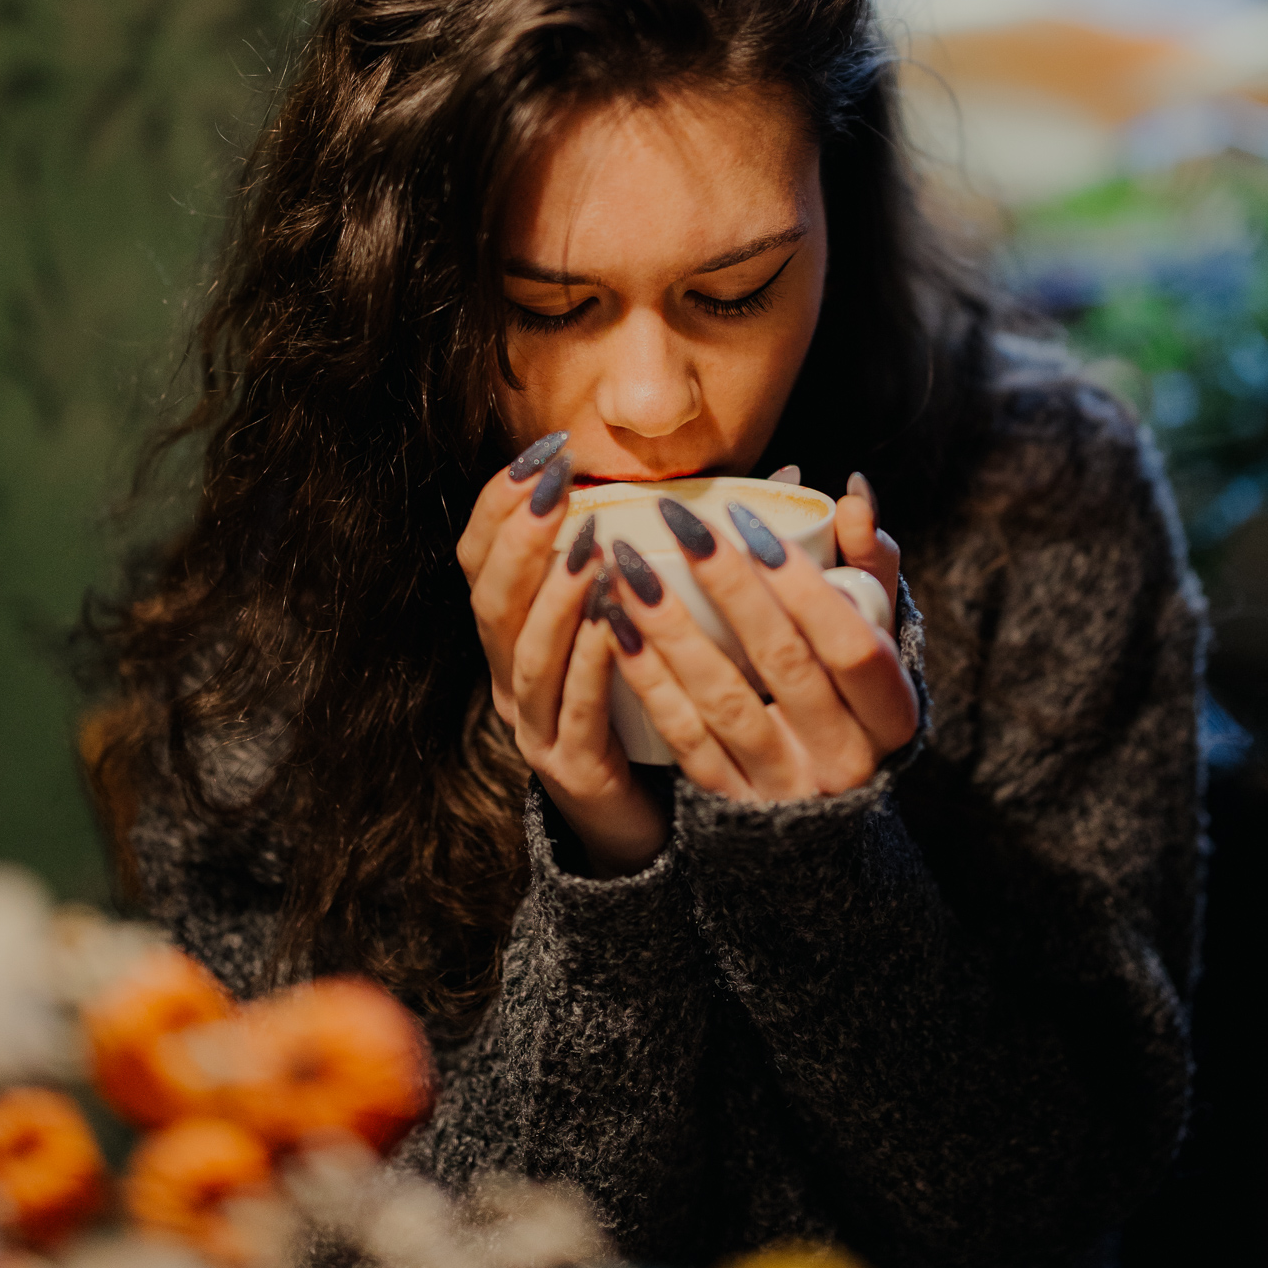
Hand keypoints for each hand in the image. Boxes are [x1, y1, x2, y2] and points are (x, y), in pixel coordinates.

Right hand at [456, 434, 668, 875]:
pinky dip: (591, 664)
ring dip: (555, 596)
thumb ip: (700, 542)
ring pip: (526, 654)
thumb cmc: (662, 694)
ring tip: (588, 547)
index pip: (480, 556)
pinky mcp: (573, 766)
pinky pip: (575, 710)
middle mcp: (514, 674)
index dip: (501, 504)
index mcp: (521, 629)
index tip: (543, 455)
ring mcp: (537, 724)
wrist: (653, 812)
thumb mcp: (666, 610)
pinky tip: (616, 625)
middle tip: (556, 490)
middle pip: (489, 599)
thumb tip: (787, 478)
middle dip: (520, 538)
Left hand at [598, 479, 917, 802]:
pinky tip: (616, 628)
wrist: (821, 797)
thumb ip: (871, 562)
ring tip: (629, 569)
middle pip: (784, 663)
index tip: (748, 519)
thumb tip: (851, 496)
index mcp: (892, 713)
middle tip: (678, 523)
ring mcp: (785, 787)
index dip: (803, 582)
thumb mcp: (876, 631)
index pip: (852, 644)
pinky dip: (647, 679)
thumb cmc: (847, 686)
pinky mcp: (730, 802)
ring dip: (671, 629)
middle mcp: (846, 759)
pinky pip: (683, 737)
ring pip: (724, 700)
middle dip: (728, 585)